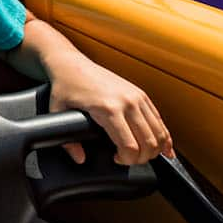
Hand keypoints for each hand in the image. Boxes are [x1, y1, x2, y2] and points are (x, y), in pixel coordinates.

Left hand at [47, 54, 173, 165]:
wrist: (71, 63)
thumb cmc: (65, 86)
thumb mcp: (58, 113)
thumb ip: (68, 141)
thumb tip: (79, 158)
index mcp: (108, 109)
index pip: (129, 146)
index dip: (126, 160)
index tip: (116, 159)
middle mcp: (127, 102)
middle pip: (148, 143)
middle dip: (141, 158)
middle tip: (129, 160)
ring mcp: (136, 97)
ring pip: (159, 132)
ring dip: (154, 149)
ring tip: (141, 154)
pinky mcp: (141, 93)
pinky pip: (159, 119)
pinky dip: (164, 136)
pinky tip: (164, 147)